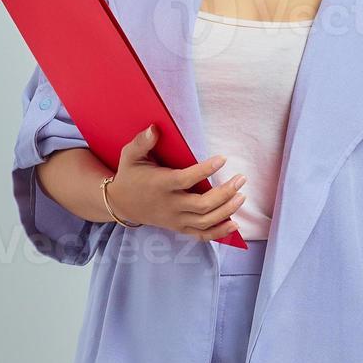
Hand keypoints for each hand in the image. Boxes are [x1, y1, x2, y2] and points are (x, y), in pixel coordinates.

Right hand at [105, 125, 246, 242]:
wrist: (120, 203)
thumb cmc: (130, 175)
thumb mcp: (130, 155)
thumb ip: (142, 142)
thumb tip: (154, 128)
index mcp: (160, 185)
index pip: (185, 180)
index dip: (205, 170)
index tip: (223, 158)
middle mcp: (169, 205)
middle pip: (201, 205)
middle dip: (225, 193)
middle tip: (241, 179)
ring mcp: (175, 219)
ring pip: (204, 221)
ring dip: (227, 211)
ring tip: (242, 196)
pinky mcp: (178, 228)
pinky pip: (201, 235)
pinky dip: (219, 232)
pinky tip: (235, 224)